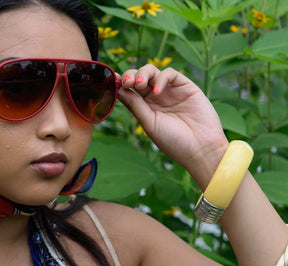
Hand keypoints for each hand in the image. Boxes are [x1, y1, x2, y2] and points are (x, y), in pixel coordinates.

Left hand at [118, 64, 228, 184]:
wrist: (200, 148)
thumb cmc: (173, 141)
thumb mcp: (149, 123)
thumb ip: (135, 105)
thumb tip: (117, 90)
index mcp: (145, 107)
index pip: (130, 90)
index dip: (121, 83)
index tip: (113, 82)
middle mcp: (156, 97)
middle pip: (139, 77)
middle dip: (130, 75)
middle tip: (127, 83)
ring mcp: (170, 91)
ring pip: (152, 71)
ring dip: (143, 74)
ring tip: (140, 84)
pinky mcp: (185, 86)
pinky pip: (170, 73)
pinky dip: (161, 78)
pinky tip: (158, 92)